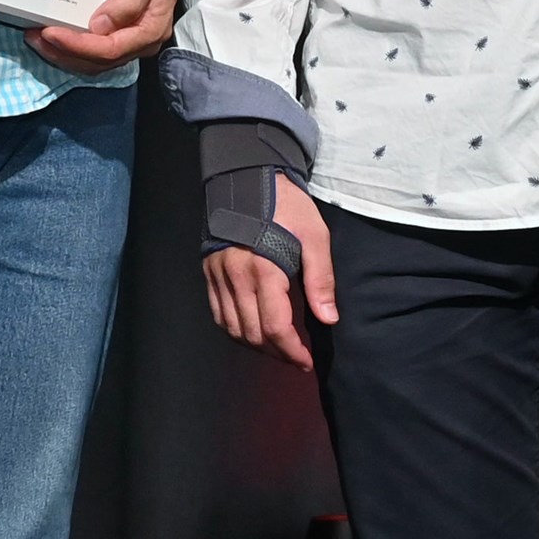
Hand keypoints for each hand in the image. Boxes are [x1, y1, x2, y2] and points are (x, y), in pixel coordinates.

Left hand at [28, 0, 186, 73]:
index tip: (50, 32)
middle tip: (35, 37)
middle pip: (100, 60)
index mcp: (152, 26)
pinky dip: (70, 44)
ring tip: (36, 39)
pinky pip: (92, 44)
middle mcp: (141, 37)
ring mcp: (128, 33)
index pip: (112, 49)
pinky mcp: (116, 26)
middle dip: (65, 53)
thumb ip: (128, 0)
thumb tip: (100, 28)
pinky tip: (50, 33)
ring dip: (64, 53)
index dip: (80, 46)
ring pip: (94, 59)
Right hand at [205, 172, 337, 370]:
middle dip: (276, 353)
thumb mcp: (315, 236)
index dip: (291, 351)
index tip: (306, 362)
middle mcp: (236, 277)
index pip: (275, 327)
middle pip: (252, 333)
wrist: (248, 176)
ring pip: (231, 328)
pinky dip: (234, 330)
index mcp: (264, 270)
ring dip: (254, 345)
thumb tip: (328, 318)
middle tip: (296, 358)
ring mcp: (218, 275)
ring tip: (277, 349)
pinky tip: (252, 331)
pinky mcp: (209, 271)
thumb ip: (321, 279)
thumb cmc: (287, 205)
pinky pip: (218, 313)